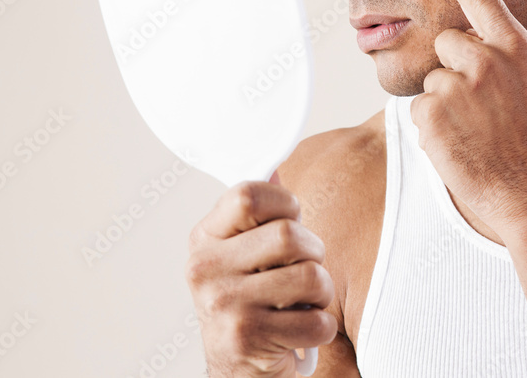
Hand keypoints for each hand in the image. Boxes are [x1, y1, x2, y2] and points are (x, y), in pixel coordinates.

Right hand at [185, 171, 336, 376]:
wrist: (239, 373)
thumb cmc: (253, 305)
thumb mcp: (245, 256)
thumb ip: (261, 216)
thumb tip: (277, 169)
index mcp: (204, 239)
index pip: (248, 194)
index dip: (286, 206)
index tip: (289, 225)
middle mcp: (204, 269)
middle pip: (290, 235)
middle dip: (314, 255)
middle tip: (302, 275)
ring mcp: (222, 304)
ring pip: (311, 276)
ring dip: (321, 295)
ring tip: (300, 305)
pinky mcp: (246, 338)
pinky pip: (317, 320)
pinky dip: (321, 330)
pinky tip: (298, 334)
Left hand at [410, 0, 526, 236]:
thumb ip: (520, 57)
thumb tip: (499, 43)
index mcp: (518, 48)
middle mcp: (487, 59)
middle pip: (447, 43)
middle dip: (455, 70)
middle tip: (481, 110)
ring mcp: (458, 86)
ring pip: (433, 80)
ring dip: (445, 105)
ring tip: (476, 134)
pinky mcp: (433, 113)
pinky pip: (420, 110)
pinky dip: (433, 130)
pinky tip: (461, 147)